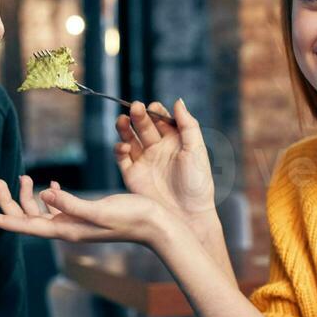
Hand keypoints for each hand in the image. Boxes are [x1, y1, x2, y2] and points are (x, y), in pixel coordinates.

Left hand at [0, 174, 170, 246]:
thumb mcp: (100, 209)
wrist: (156, 225)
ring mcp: (74, 223)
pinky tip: (51, 184)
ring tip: (23, 176)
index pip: (24, 226)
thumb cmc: (132, 217)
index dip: (1, 220)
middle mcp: (65, 228)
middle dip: (8, 200)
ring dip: (26, 195)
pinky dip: (48, 196)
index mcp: (65, 229)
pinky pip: (57, 208)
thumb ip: (71, 204)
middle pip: (26, 218)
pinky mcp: (84, 216)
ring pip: (39, 212)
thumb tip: (44, 195)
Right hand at [115, 98, 215, 227]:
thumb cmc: (197, 183)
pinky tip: (123, 146)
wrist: (187, 215)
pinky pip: (121, 158)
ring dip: (125, 128)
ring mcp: (144, 161)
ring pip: (129, 138)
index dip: (156, 111)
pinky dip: (119, 149)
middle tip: (135, 108)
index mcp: (175, 141)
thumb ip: (188, 124)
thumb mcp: (196, 150)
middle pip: (144, 126)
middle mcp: (158, 149)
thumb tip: (177, 101)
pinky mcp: (132, 175)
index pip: (162, 119)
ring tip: (122, 119)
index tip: (153, 106)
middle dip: (139, 116)